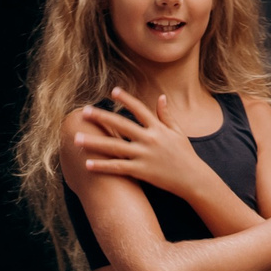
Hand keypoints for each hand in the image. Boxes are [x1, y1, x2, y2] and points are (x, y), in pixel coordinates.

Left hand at [73, 88, 214, 198]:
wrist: (194, 179)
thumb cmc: (186, 156)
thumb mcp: (178, 133)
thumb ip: (166, 115)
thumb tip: (161, 97)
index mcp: (158, 128)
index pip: (139, 109)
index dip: (126, 99)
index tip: (113, 91)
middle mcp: (149, 139)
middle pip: (121, 125)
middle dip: (101, 117)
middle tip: (84, 112)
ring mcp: (144, 155)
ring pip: (114, 146)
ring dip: (94, 142)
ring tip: (76, 139)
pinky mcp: (141, 171)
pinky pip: (118, 167)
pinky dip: (102, 166)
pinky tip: (87, 164)